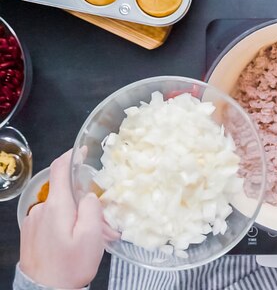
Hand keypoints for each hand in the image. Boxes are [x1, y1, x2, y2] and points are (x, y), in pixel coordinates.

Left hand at [19, 149, 115, 287]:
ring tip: (95, 240)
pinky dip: (68, 227)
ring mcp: (35, 221)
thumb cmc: (69, 266)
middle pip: (67, 194)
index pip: (60, 169)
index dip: (72, 155)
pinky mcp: (32, 233)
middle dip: (87, 204)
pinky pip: (54, 221)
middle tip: (105, 226)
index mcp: (57, 206)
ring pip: (62, 209)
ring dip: (80, 219)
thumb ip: (91, 209)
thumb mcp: (91, 237)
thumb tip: (89, 196)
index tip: (83, 149)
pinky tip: (79, 243)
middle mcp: (42, 209)